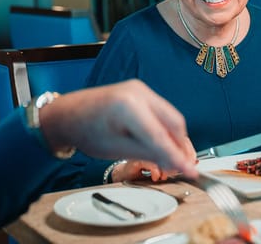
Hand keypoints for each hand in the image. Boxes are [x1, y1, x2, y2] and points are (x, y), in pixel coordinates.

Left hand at [39, 79, 197, 177]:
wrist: (69, 114)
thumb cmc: (86, 131)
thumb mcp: (118, 150)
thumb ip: (150, 155)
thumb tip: (176, 163)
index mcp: (129, 106)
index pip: (162, 136)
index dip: (179, 157)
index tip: (191, 171)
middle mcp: (138, 92)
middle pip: (174, 122)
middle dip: (181, 147)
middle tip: (183, 168)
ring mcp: (140, 89)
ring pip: (170, 117)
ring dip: (175, 139)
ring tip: (173, 161)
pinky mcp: (140, 92)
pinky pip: (161, 112)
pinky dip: (166, 130)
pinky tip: (164, 146)